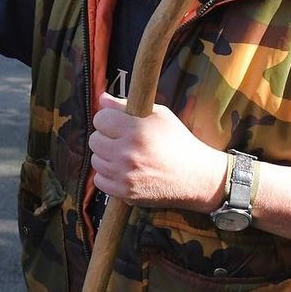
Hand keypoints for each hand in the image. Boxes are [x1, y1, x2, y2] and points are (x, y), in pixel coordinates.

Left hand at [88, 93, 224, 210]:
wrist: (196, 177)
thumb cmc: (177, 141)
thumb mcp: (159, 115)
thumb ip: (126, 105)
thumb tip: (101, 98)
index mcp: (136, 131)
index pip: (100, 118)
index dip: (108, 119)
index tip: (117, 123)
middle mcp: (127, 154)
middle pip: (94, 140)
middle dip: (106, 137)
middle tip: (121, 139)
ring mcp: (125, 175)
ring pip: (96, 160)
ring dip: (106, 156)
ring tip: (125, 155)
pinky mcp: (125, 193)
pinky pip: (99, 180)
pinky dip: (108, 175)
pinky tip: (123, 170)